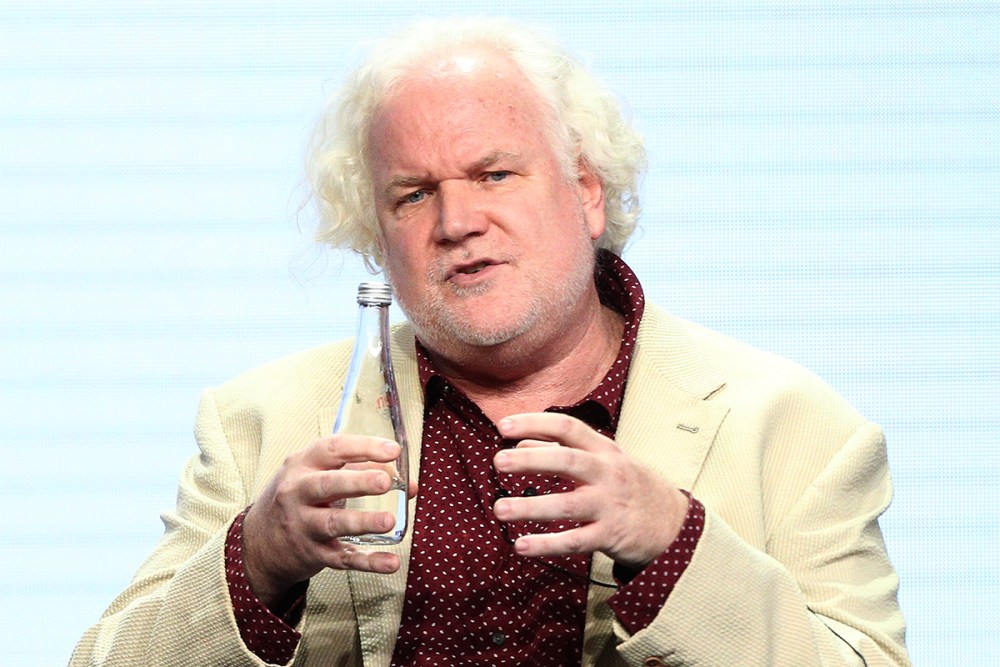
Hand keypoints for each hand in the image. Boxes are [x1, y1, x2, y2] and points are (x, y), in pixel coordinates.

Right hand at [242, 435, 415, 606]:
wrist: (259, 541)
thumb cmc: (299, 496)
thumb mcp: (318, 474)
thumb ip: (362, 471)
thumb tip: (408, 484)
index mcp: (303, 464)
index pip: (333, 449)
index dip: (364, 448)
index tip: (393, 450)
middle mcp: (297, 493)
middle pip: (327, 485)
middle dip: (357, 482)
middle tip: (385, 482)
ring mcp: (303, 525)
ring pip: (333, 524)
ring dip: (362, 522)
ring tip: (390, 521)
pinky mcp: (313, 554)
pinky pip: (342, 559)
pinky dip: (368, 562)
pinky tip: (390, 562)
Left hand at [492, 412, 687, 569]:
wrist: (674, 523)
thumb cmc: (630, 486)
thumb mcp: (604, 460)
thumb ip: (562, 450)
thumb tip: (522, 441)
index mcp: (604, 450)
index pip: (567, 428)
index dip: (534, 423)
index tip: (503, 426)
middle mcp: (608, 473)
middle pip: (567, 462)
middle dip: (530, 461)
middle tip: (498, 462)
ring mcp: (610, 505)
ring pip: (568, 505)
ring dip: (531, 507)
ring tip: (499, 509)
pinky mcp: (611, 536)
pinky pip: (575, 541)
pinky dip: (546, 544)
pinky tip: (521, 546)